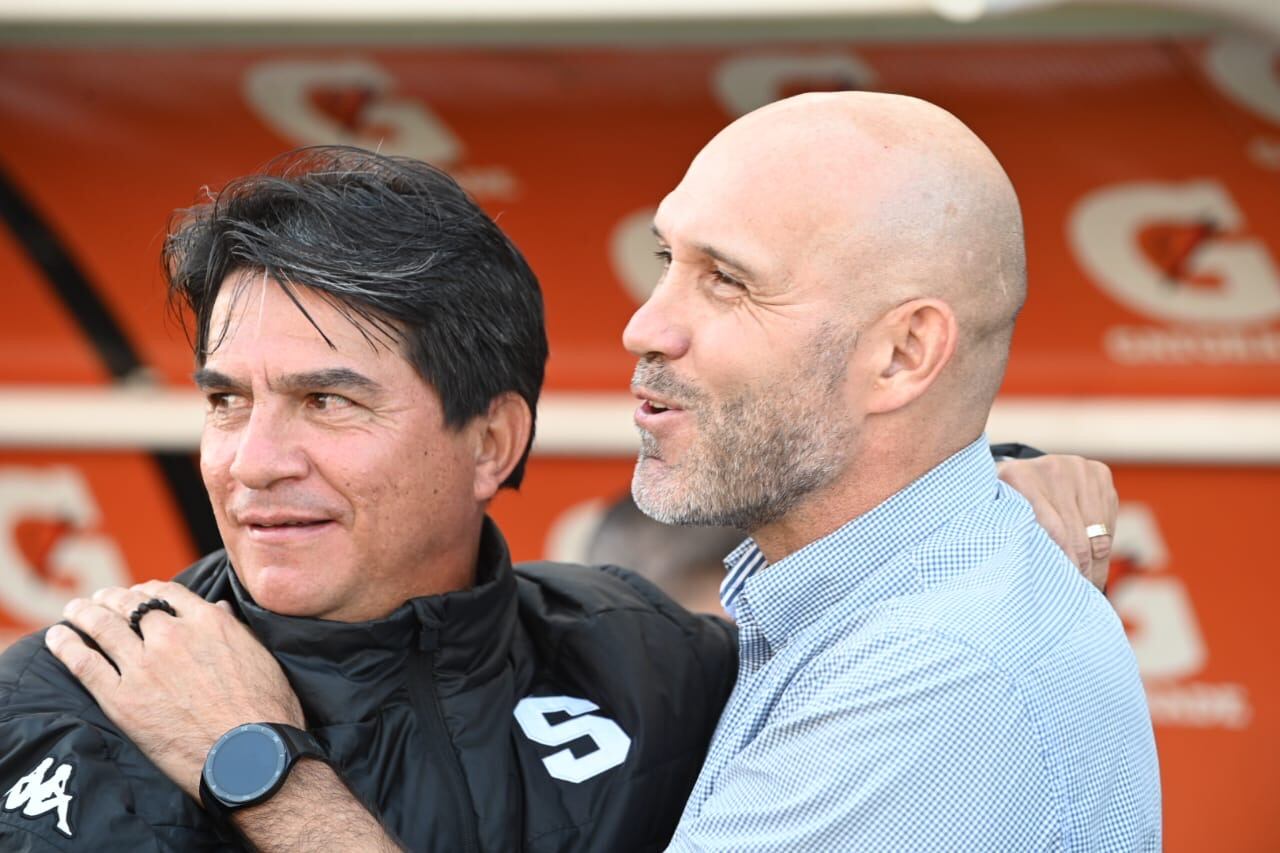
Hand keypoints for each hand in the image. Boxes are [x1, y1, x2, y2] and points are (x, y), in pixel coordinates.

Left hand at [45, 580, 304, 800]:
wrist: (249, 755)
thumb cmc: (266, 711)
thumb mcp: (259, 657)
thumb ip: (234, 629)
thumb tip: (220, 609)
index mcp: (209, 622)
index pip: (167, 592)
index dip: (148, 590)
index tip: (139, 594)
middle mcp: (173, 635)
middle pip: (131, 604)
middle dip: (113, 598)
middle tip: (102, 600)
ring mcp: (145, 665)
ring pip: (103, 625)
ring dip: (85, 613)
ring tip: (75, 610)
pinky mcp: (122, 698)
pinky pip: (84, 663)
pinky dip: (67, 645)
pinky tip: (58, 637)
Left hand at [996, 455, 1117, 590]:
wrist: (1021, 469)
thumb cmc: (1005, 504)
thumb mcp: (995, 516)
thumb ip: (1005, 536)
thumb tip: (1020, 579)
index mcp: (1019, 477)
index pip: (1052, 531)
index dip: (1063, 563)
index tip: (1064, 587)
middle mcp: (1051, 468)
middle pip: (1077, 536)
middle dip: (1080, 570)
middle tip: (1078, 593)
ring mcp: (1078, 469)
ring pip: (1097, 533)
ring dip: (1095, 564)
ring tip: (1088, 584)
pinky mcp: (1099, 474)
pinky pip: (1109, 522)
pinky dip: (1102, 547)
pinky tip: (1093, 561)